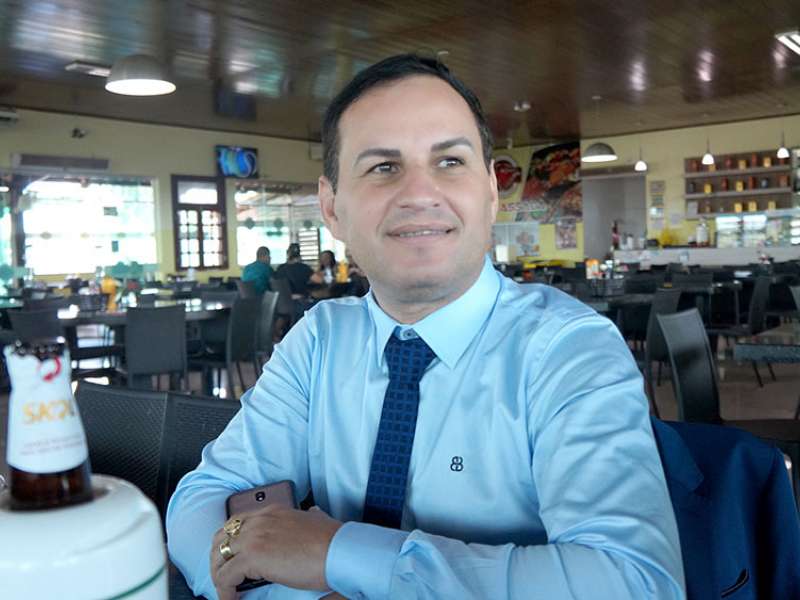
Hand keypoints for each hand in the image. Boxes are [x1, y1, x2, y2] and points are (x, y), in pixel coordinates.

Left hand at [210, 505, 342, 599]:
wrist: (339, 551)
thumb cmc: (333, 540)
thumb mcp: (318, 519)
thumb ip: (311, 516)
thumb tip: (314, 514)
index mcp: (273, 512)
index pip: (237, 522)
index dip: (230, 542)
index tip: (231, 557)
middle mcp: (260, 520)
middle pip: (221, 537)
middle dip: (218, 558)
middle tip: (224, 576)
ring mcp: (254, 537)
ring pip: (218, 556)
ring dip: (218, 575)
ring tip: (226, 591)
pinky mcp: (252, 557)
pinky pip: (225, 577)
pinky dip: (224, 591)